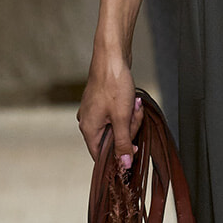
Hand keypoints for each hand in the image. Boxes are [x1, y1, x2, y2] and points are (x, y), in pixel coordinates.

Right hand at [77, 48, 143, 166]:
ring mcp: (94, 112)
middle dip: (129, 129)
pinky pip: (117, 115)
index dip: (119, 156)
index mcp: (89, 129)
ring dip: (130, 118)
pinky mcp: (102, 103)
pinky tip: (132, 100)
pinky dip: (127, 110)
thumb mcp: (122, 118)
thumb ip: (122, 143)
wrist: (111, 57)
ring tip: (134, 104)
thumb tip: (123, 164)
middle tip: (134, 114)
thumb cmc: (113, 85)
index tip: (134, 150)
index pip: (101, 156)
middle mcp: (88, 122)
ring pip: (117, 126)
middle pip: (112, 140)